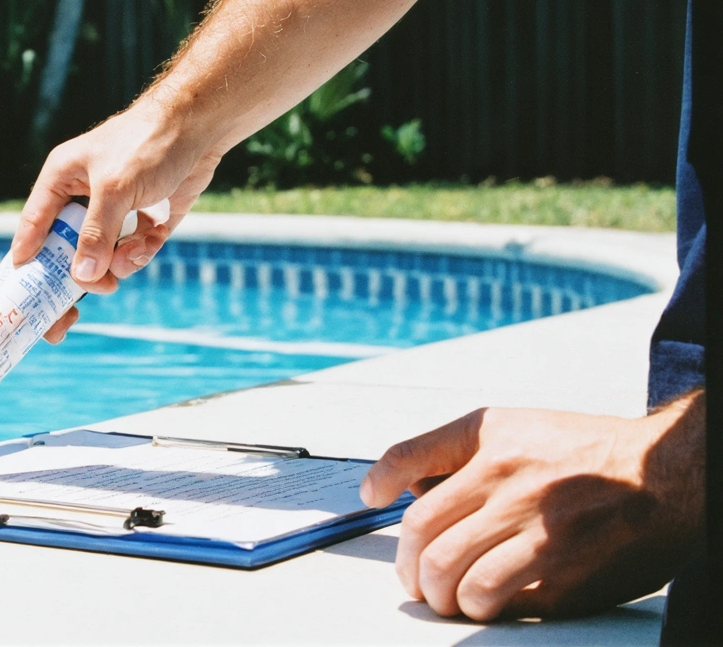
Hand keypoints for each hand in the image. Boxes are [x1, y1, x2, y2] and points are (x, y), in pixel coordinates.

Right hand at [12, 103, 221, 344]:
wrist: (201, 128)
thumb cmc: (148, 144)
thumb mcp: (116, 188)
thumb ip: (96, 233)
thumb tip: (81, 276)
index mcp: (61, 180)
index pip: (33, 226)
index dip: (27, 260)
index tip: (20, 297)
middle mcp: (82, 197)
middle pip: (66, 251)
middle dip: (74, 280)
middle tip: (67, 320)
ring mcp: (114, 212)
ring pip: (103, 258)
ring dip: (118, 264)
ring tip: (134, 254)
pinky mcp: (142, 222)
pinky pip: (132, 254)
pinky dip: (142, 253)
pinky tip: (155, 237)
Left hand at [360, 394, 704, 620]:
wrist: (663, 476)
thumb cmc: (583, 451)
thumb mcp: (513, 427)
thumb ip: (456, 452)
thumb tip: (406, 487)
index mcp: (493, 442)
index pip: (411, 459)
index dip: (379, 480)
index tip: (371, 498)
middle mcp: (509, 482)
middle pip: (424, 536)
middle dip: (410, 567)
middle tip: (416, 578)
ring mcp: (536, 531)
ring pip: (455, 577)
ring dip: (441, 596)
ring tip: (449, 597)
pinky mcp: (562, 576)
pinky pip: (499, 601)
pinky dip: (483, 608)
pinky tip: (489, 601)